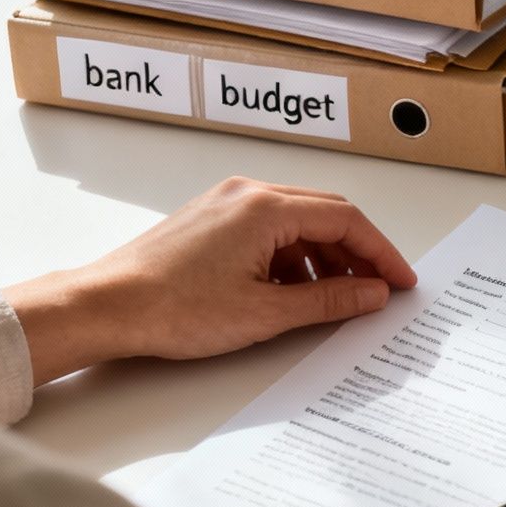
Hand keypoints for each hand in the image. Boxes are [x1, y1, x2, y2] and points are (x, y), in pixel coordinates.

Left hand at [3, 177, 417, 384]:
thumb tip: (372, 293)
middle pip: (324, 214)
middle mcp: (248, 193)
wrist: (106, 307)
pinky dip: (291, 258)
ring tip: (334, 299)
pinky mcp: (210, 220)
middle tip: (378, 290)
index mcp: (266, 207)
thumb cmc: (172, 308)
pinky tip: (291, 292)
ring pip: (296, 223)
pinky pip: (268, 230)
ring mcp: (226, 203)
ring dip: (323, 259)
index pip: (345, 219)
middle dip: (356, 253)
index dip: (380, 252)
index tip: (399, 281)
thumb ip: (328, 300)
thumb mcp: (265, 313)